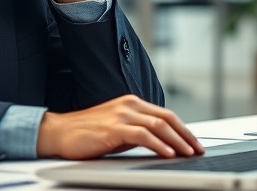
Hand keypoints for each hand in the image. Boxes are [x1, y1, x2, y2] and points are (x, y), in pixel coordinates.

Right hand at [35, 95, 204, 159]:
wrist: (58, 132)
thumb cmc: (85, 133)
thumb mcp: (116, 128)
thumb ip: (136, 131)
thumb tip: (160, 143)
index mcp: (131, 103)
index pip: (165, 114)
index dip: (183, 129)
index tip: (194, 143)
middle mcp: (129, 105)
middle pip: (167, 118)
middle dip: (186, 135)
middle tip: (198, 149)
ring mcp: (121, 115)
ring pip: (159, 125)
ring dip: (178, 141)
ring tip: (188, 153)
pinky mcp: (114, 128)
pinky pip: (143, 135)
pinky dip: (159, 144)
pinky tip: (168, 153)